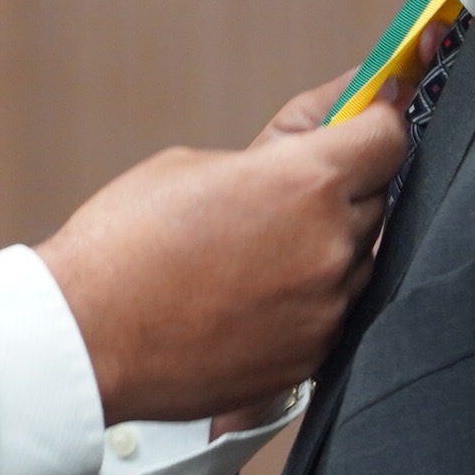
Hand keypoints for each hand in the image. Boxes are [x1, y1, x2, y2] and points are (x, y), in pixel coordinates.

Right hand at [41, 88, 404, 420]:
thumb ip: (273, 148)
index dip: (377, 122)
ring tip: (257, 253)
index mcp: (306, 182)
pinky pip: (333, 311)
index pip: (389, 135)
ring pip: (358, 260)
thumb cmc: (124, 245)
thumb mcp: (193, 164)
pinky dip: (307, 298)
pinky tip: (253, 295)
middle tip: (286, 193)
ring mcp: (326, 307)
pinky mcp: (311, 355)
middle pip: (377, 199)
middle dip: (343, 188)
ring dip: (327, 247)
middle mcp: (330, 245)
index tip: (368, 119)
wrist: (85, 338)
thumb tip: (321, 126)